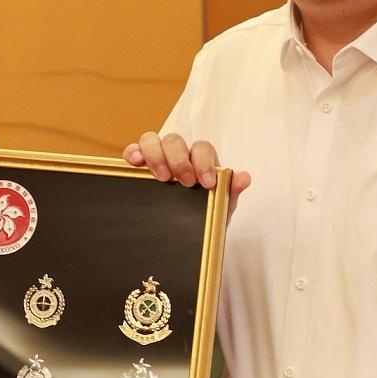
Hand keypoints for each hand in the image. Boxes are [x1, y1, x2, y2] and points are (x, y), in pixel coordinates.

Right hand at [121, 131, 249, 204]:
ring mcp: (157, 158)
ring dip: (156, 155)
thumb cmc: (205, 216)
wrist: (189, 237)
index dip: (204, 161)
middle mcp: (178, 154)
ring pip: (152, 140)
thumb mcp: (220, 208)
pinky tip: (136, 162)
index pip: (202, 148)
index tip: (207, 183)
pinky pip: (132, 151)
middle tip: (185, 182)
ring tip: (162, 177)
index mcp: (200, 160)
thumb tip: (244, 178)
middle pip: (174, 141)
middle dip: (180, 160)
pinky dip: (133, 152)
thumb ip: (230, 192)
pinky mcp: (138, 166)